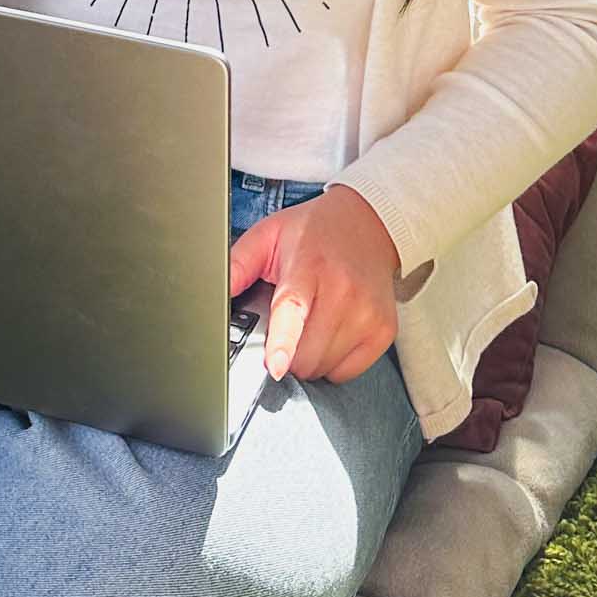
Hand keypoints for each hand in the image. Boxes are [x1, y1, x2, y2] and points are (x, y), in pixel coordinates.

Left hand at [228, 185, 399, 384]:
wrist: (369, 224)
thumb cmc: (314, 232)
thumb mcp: (268, 235)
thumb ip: (238, 265)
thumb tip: (212, 294)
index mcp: (309, 265)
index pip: (295, 308)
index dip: (283, 341)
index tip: (275, 365)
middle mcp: (343, 290)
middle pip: (306, 352)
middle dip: (285, 353)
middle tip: (285, 328)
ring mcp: (368, 312)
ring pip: (323, 367)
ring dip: (308, 359)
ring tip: (309, 326)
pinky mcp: (383, 330)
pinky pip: (346, 372)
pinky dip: (332, 363)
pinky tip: (331, 334)